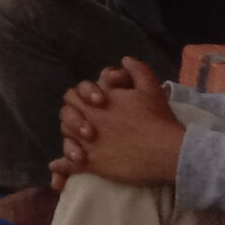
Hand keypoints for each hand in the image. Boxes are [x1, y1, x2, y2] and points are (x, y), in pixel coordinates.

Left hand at [54, 57, 184, 185]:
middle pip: (66, 115)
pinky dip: (62, 165)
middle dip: (73, 117)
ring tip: (78, 141)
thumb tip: (125, 59)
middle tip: (86, 124)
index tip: (97, 103)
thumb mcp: (151, 88)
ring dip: (69, 137)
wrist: (168, 151)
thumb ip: (137, 70)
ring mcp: (89, 144)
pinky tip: (56, 166)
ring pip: (67, 138)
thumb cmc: (159, 120)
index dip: (80, 97)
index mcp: (99, 102)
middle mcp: (89, 121)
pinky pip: (70, 165)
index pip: (73, 94)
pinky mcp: (94, 165)